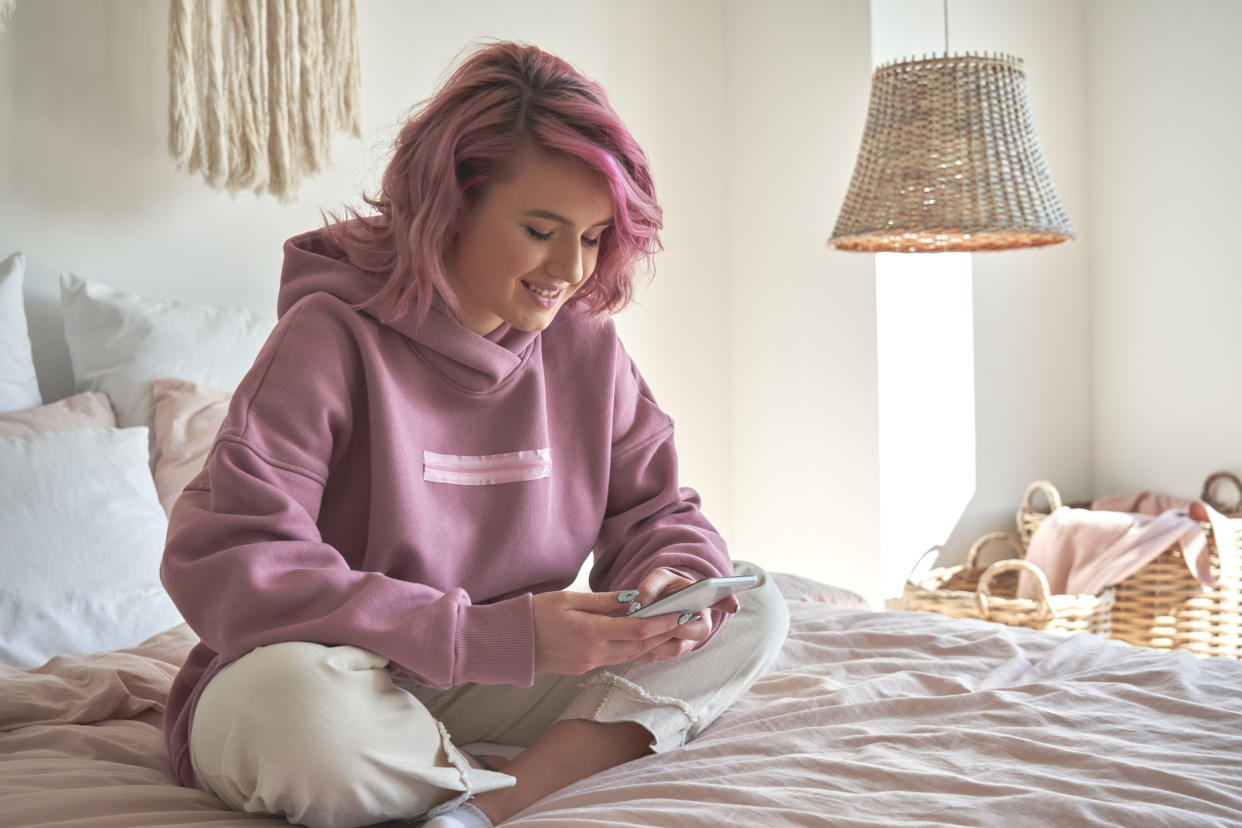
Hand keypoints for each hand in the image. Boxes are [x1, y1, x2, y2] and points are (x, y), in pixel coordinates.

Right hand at [531, 589, 691, 674]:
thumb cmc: (535, 614)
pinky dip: (636, 651)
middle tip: (689, 623)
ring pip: (632, 656)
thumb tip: (634, 598)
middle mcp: (594, 653)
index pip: (638, 629)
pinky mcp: (584, 668)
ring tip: (675, 632)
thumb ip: (604, 601)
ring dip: (655, 645)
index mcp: (591, 632)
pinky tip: (647, 642)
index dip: (663, 622)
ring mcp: (589, 663)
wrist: (510, 644)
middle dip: (667, 634)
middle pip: (641, 646)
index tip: (683, 613)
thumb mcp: (569, 598)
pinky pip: (618, 659)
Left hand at [627, 568, 739, 662]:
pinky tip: (628, 641)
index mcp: (704, 602)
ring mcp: (686, 643)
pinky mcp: (668, 654)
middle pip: (696, 631)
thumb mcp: (658, 578)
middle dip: (674, 627)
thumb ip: (651, 585)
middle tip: (654, 620)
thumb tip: (640, 602)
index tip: (733, 604)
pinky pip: (658, 656)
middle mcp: (699, 626)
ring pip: (674, 649)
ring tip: (635, 632)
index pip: (723, 601)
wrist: (657, 603)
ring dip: (655, 642)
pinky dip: (643, 650)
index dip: (728, 603)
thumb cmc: (664, 587)